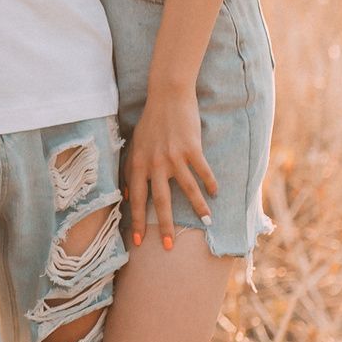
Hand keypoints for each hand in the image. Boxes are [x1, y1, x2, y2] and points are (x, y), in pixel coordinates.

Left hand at [124, 81, 217, 249]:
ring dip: (199, 208)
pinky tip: (215, 192)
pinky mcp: (192, 148)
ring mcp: (174, 156)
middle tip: (168, 246)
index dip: (137, 220)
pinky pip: (203, 172)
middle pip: (160, 201)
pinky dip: (210, 183)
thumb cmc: (151, 121)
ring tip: (208, 221)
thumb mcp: (136, 144)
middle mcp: (155, 163)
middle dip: (164, 226)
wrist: (168, 95)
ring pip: (187, 190)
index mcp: (138, 163)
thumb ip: (132, 168)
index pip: (135, 198)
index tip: (138, 241)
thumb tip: (126, 194)